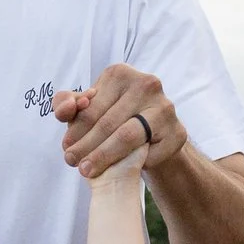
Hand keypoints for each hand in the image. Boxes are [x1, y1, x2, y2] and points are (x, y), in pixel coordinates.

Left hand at [57, 66, 178, 179]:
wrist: (154, 136)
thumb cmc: (114, 118)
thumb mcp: (88, 110)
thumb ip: (67, 105)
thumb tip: (66, 109)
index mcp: (119, 73)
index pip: (91, 107)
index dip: (75, 130)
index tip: (66, 147)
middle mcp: (146, 84)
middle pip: (107, 122)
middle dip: (86, 146)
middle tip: (73, 163)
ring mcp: (165, 107)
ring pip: (127, 137)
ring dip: (103, 157)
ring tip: (87, 171)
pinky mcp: (177, 132)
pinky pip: (149, 153)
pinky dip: (133, 165)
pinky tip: (123, 169)